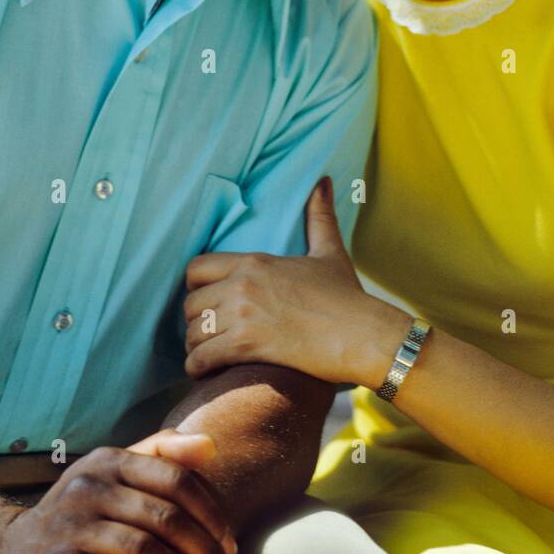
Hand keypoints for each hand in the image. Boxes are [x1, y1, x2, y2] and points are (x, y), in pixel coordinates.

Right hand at [0, 434, 238, 553]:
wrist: (13, 550)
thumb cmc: (82, 510)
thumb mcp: (112, 472)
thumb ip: (162, 454)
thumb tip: (211, 446)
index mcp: (107, 461)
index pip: (176, 479)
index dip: (212, 513)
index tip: (231, 543)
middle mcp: (87, 488)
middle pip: (165, 519)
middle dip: (205, 551)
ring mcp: (71, 530)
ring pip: (145, 553)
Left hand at [183, 178, 405, 386]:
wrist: (363, 336)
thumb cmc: (347, 297)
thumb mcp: (330, 251)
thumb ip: (319, 216)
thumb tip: (322, 181)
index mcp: (254, 261)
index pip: (196, 268)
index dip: (195, 287)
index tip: (207, 300)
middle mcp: (242, 284)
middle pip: (190, 305)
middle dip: (196, 321)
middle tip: (210, 334)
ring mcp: (243, 316)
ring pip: (193, 334)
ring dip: (197, 347)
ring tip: (208, 355)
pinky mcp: (247, 347)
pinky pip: (201, 359)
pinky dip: (198, 368)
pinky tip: (209, 372)